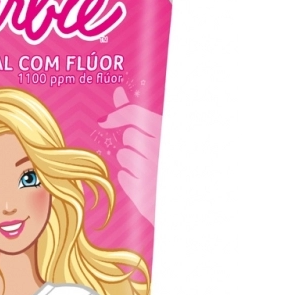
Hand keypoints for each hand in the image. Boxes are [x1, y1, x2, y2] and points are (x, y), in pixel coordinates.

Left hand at [99, 87, 161, 223]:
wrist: (187, 202)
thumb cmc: (172, 162)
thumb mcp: (162, 134)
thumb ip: (138, 114)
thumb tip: (118, 92)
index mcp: (170, 132)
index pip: (135, 114)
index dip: (118, 115)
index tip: (105, 121)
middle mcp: (161, 150)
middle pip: (129, 135)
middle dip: (135, 142)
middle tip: (151, 152)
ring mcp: (151, 172)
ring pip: (124, 155)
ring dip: (132, 160)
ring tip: (151, 168)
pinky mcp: (143, 193)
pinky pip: (123, 176)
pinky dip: (130, 179)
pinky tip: (146, 183)